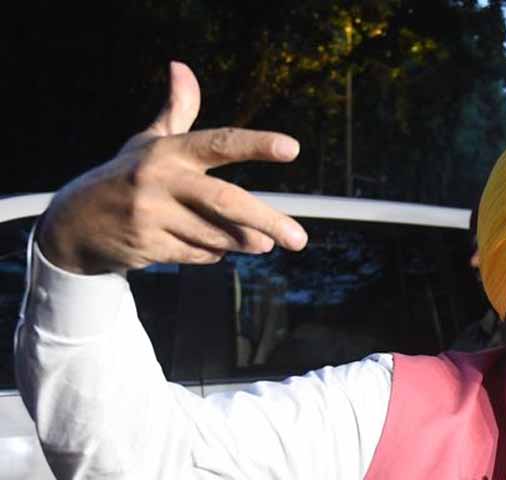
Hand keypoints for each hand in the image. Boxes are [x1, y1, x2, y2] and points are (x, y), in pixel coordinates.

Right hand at [37, 62, 307, 273]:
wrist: (75, 224)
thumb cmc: (125, 177)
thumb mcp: (148, 142)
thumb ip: (176, 110)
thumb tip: (182, 67)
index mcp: (167, 151)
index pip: (219, 143)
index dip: (256, 145)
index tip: (291, 148)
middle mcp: (159, 180)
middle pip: (226, 202)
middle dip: (267, 220)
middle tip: (299, 238)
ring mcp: (152, 215)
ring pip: (217, 235)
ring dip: (244, 241)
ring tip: (261, 243)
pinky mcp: (148, 245)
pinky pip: (199, 254)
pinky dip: (214, 253)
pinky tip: (214, 247)